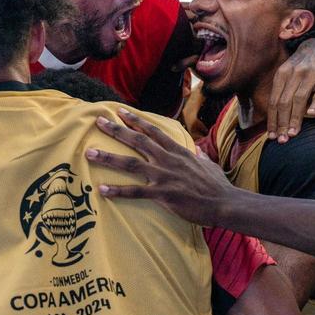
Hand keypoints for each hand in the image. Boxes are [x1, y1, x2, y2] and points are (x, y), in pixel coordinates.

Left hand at [86, 108, 235, 225]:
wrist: (224, 203)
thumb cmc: (217, 185)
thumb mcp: (208, 164)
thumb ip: (198, 156)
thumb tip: (197, 151)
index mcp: (177, 151)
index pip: (153, 131)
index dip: (135, 120)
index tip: (120, 111)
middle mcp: (168, 159)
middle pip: (137, 140)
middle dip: (116, 130)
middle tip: (98, 121)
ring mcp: (164, 176)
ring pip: (130, 163)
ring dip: (108, 157)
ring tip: (90, 153)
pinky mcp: (163, 194)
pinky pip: (135, 192)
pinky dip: (118, 191)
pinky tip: (102, 190)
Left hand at [267, 39, 314, 141]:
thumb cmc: (300, 67)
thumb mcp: (286, 74)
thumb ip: (280, 93)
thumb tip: (272, 119)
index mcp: (282, 74)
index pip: (274, 101)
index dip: (272, 120)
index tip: (271, 136)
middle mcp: (295, 74)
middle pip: (285, 102)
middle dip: (282, 123)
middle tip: (282, 140)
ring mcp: (311, 75)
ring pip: (299, 99)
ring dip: (295, 118)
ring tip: (293, 134)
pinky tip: (311, 115)